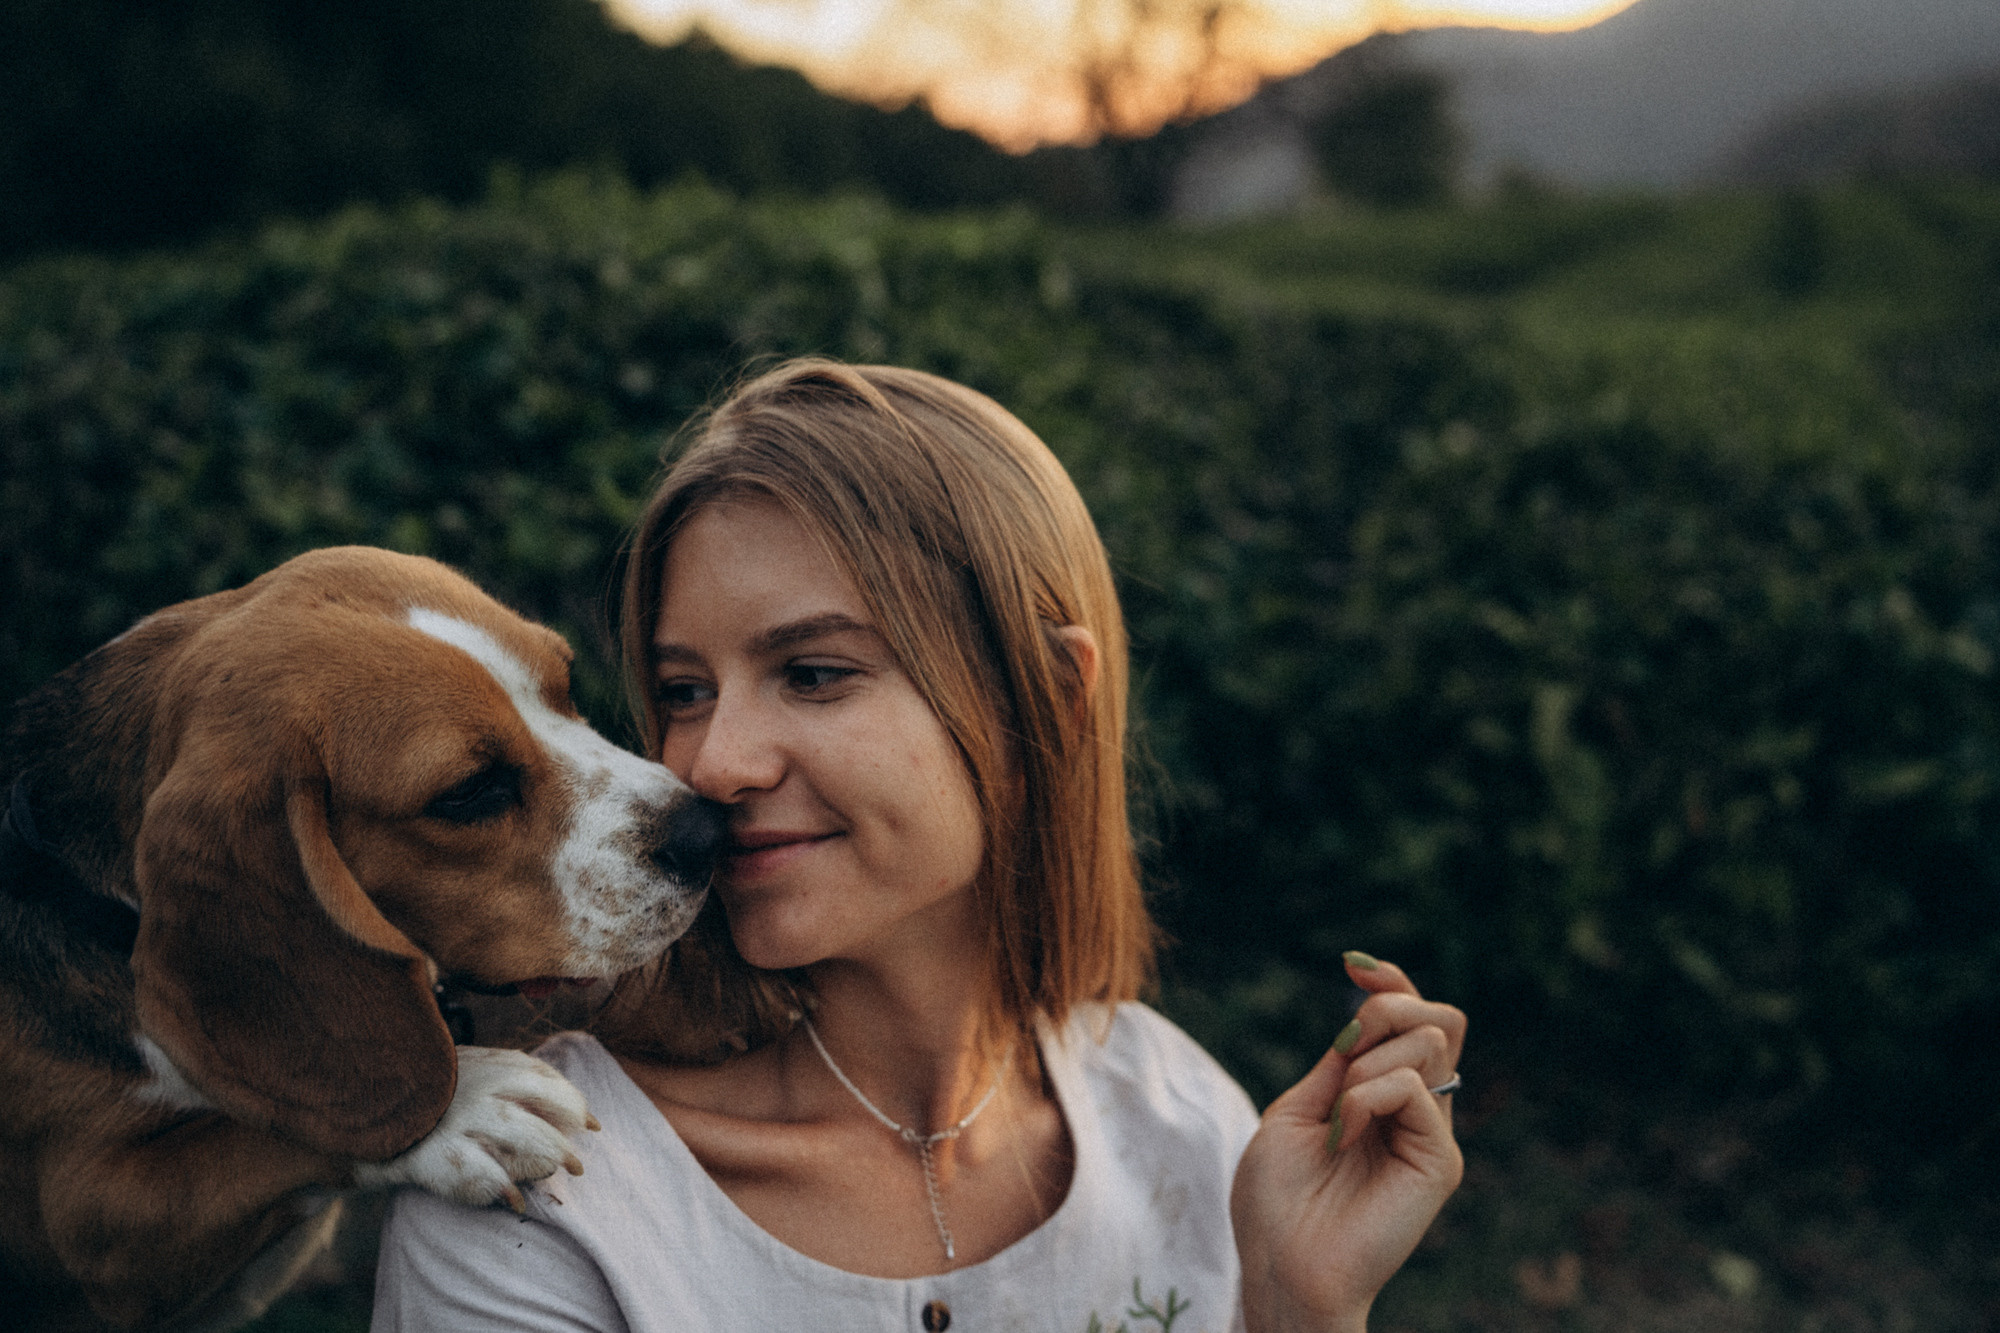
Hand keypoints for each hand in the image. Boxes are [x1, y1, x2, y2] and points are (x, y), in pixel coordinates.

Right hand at [353, 1047, 598, 1211]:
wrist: (358, 1116)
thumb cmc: (430, 1101)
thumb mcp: (470, 1076)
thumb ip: (514, 1085)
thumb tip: (581, 1118)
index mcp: (488, 1064)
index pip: (543, 1076)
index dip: (573, 1101)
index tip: (590, 1124)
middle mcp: (477, 1083)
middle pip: (540, 1095)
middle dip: (569, 1123)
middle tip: (579, 1162)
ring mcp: (457, 1115)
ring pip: (519, 1128)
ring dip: (548, 1152)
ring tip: (564, 1173)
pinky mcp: (433, 1149)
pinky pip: (476, 1169)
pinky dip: (499, 1185)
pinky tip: (514, 1201)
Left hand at [1230, 953, 1465, 1332]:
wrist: (1280, 1265)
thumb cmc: (1276, 1201)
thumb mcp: (1296, 1109)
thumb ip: (1339, 1064)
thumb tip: (1364, 1010)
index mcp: (1382, 1096)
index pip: (1413, 1018)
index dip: (1391, 981)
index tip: (1352, 965)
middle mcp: (1416, 1110)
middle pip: (1440, 1017)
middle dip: (1388, 1006)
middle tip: (1344, 1045)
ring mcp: (1432, 1133)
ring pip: (1431, 1039)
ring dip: (1366, 1060)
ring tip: (1337, 1114)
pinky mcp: (1440, 1160)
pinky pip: (1411, 1085)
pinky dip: (1364, 1096)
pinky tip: (1344, 1135)